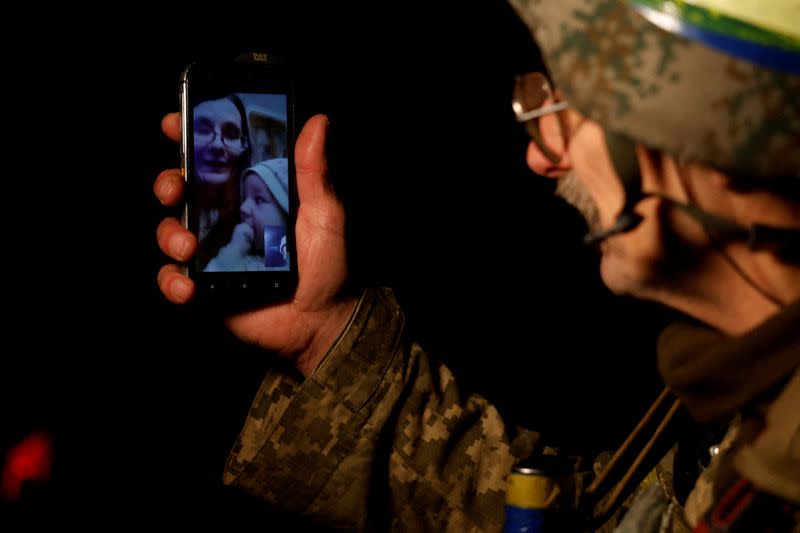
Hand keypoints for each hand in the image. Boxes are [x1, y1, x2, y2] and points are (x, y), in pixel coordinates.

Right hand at [155, 113, 356, 375]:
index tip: (175, 123)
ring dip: (169, 234)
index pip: (212, 160)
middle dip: (168, 183)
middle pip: (180, 190)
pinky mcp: (204, 287)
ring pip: (170, 231)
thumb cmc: (328, 264)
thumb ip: (314, 172)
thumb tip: (318, 121)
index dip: (188, 137)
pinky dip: (172, 282)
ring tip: (188, 248)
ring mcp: (211, 253)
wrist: (323, 320)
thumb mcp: (325, 214)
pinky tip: (188, 288)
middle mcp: (224, 219)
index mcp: (249, 194)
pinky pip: (173, 279)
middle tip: (175, 189)